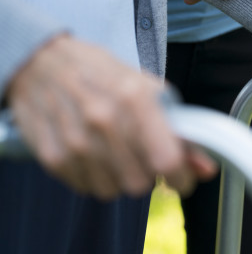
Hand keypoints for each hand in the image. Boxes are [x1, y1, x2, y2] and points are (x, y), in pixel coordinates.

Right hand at [7, 35, 216, 199]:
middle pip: (140, 182)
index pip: (167, 160)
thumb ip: (182, 132)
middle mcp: (104, 120)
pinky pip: (86, 188)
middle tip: (143, 156)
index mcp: (135, 98)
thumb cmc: (104, 75)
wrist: (43, 63)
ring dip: (120, 178)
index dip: (182, 178)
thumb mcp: (150, 91)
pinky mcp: (52, 156)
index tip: (184, 180)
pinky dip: (94, 177)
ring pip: (113, 191)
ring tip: (115, 152)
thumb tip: (206, 170)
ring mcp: (75, 140)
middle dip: (148, 175)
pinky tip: (92, 153)